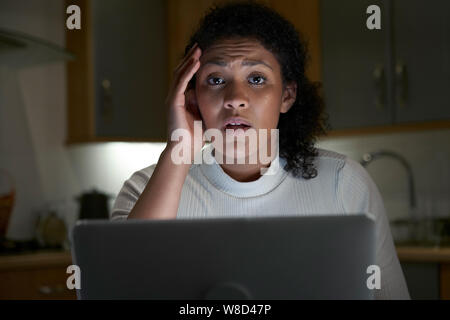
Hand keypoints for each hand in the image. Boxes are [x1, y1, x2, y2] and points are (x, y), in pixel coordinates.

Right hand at [165, 42, 203, 161]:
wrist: (185, 150)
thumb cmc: (196, 137)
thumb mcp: (205, 115)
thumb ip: (208, 105)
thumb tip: (220, 96)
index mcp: (182, 99)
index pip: (186, 77)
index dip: (193, 65)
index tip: (203, 54)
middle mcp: (175, 96)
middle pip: (181, 71)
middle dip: (190, 58)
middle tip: (200, 46)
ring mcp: (173, 99)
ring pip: (180, 74)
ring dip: (189, 61)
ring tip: (198, 49)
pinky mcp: (173, 102)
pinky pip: (180, 83)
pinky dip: (188, 72)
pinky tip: (196, 63)